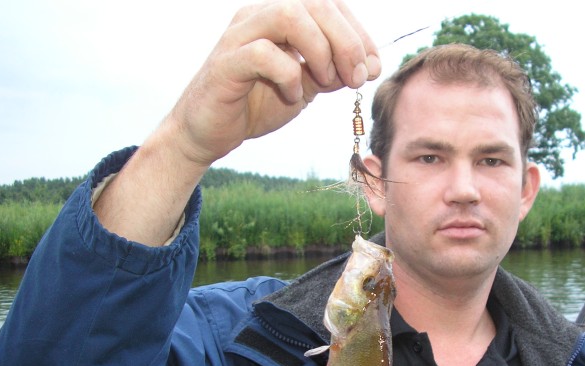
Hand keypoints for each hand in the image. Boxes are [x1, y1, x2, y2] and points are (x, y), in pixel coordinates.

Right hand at [170, 0, 380, 167]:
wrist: (210, 133)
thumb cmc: (256, 104)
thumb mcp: (304, 86)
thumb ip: (331, 72)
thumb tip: (368, 66)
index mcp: (280, 17)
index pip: (328, 3)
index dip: (358, 32)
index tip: (374, 67)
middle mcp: (258, 16)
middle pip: (313, 2)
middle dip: (346, 41)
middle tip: (357, 78)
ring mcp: (240, 36)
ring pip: (289, 15)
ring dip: (320, 49)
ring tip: (326, 81)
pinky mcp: (226, 63)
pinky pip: (262, 54)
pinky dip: (288, 74)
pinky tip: (293, 95)